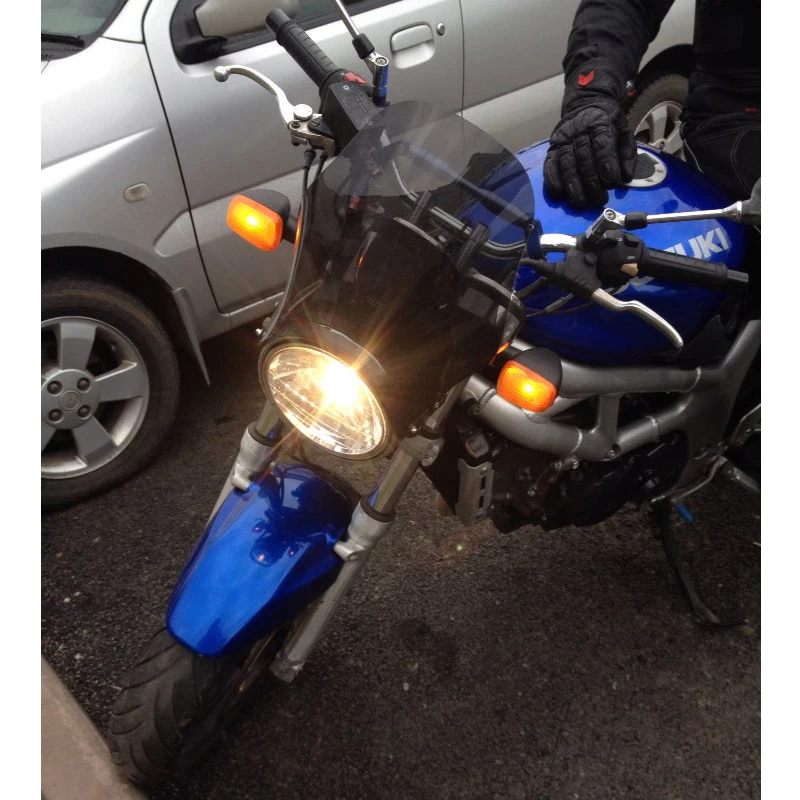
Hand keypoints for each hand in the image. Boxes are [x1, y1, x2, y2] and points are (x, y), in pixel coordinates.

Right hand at [544, 89, 636, 209]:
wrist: (585, 103)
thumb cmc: (607, 121)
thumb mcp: (624, 130)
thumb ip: (627, 153)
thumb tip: (626, 178)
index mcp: (600, 123)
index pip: (602, 146)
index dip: (607, 165)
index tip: (612, 183)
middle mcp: (579, 130)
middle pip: (584, 159)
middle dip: (591, 183)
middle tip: (599, 200)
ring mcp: (563, 140)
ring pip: (567, 165)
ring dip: (573, 187)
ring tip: (581, 203)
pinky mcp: (552, 148)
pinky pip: (550, 166)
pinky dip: (553, 180)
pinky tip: (559, 193)